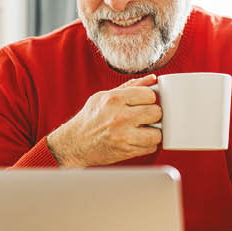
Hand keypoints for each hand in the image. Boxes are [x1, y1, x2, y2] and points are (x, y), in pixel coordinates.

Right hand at [46, 75, 162, 167]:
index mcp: (114, 99)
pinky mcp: (126, 151)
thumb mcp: (104, 96)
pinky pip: (151, 147)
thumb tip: (153, 79)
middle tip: (145, 117)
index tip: (144, 103)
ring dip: (153, 132)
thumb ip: (130, 87)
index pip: (149, 95)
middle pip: (156, 112)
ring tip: (143, 129)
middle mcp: (119, 117)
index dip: (150, 99)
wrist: (74, 144)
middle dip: (153, 115)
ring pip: (157, 133)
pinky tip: (137, 139)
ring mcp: (124, 136)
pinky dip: (147, 144)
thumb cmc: (90, 118)